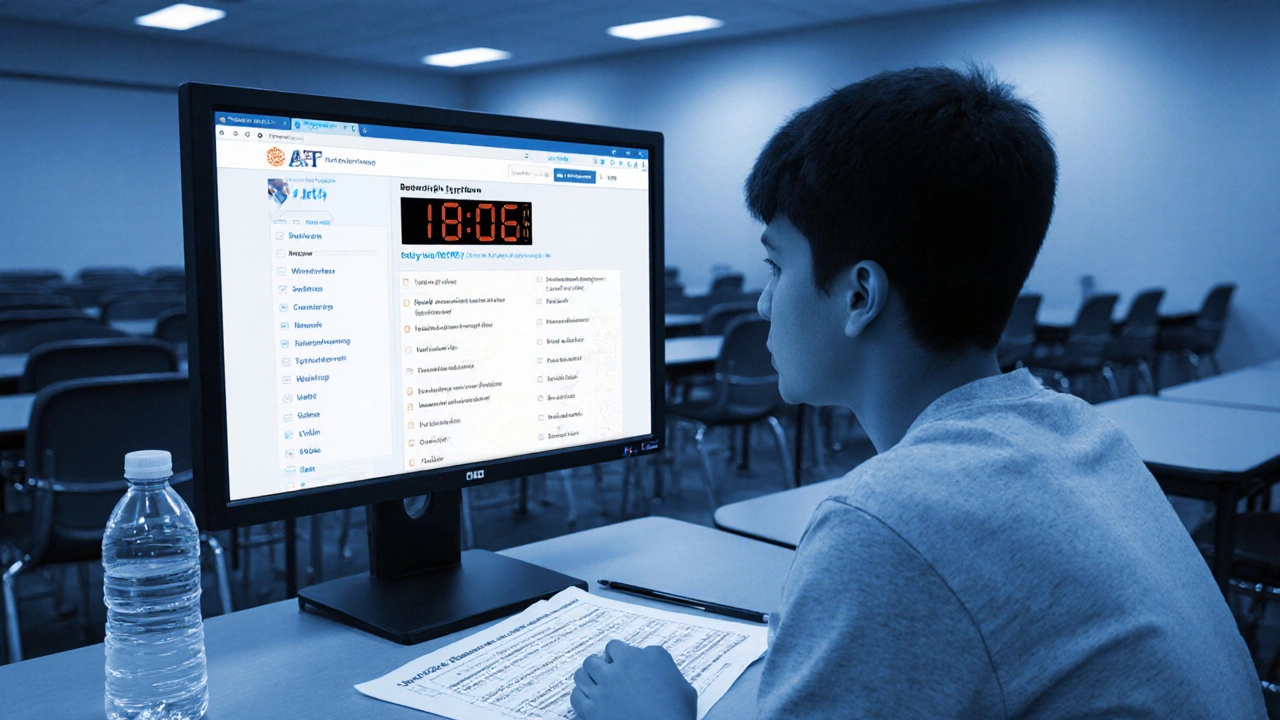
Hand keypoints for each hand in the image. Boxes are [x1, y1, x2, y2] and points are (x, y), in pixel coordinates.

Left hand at [571, 639, 696, 719]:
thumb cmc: (678, 717)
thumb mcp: (685, 688)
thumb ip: (667, 673)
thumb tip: (658, 674)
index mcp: (646, 658)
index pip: (617, 647)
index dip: (617, 657)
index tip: (619, 666)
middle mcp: (621, 668)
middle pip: (595, 659)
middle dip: (599, 667)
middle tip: (605, 677)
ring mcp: (604, 688)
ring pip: (581, 673)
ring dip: (586, 679)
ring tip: (592, 686)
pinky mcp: (592, 710)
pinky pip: (575, 696)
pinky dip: (580, 697)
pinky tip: (588, 702)